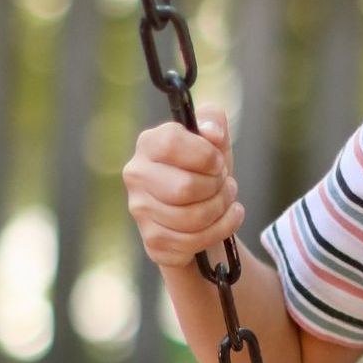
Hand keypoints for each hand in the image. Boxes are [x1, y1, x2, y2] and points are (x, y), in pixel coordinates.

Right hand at [122, 103, 245, 268]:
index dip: (204, 155)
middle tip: (224, 183)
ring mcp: (140, 210)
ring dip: (221, 208)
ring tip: (226, 200)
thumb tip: (212, 132)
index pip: (171, 143)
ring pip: (193, 217)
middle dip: (217, 187)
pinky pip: (194, 241)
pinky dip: (221, 230)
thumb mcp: (215, 142)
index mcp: (148, 144)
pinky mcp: (153, 241)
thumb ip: (214, 121)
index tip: (217, 161)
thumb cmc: (206, 171)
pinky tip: (225, 220)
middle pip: (184, 187)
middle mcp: (136, 175)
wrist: (204, 214)